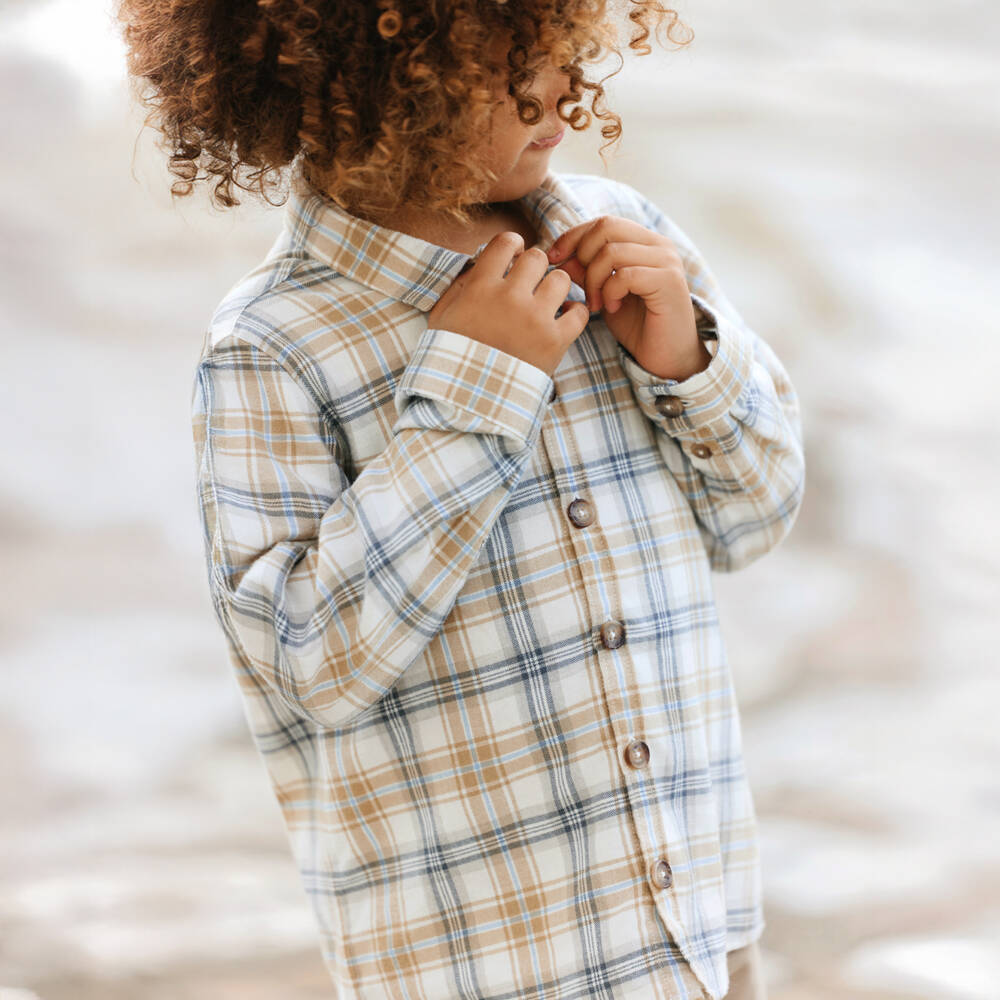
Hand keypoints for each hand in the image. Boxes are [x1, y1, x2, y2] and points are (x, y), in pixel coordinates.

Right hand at [427, 231, 589, 376]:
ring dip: (556, 288)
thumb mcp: (441, 318)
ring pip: (561, 280)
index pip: (506, 243)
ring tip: (548, 303)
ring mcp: (535, 319)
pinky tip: (563, 320)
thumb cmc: (451, 359)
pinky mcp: (555, 342)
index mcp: (480, 287)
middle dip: (535, 268)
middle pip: (537, 258)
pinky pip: (579, 313)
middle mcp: (510, 297)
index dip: (513, 246)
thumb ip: (459, 287)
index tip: (514, 258)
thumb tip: (477, 265)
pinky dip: (574, 313)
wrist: (468, 401)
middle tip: (531, 284)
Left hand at [545, 215, 712, 380]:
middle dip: (583, 257)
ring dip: (594, 280)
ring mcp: (666, 261)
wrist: (667, 356)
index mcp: (645, 242)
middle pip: (606, 227)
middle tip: (583, 289)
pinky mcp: (669, 281)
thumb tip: (560, 257)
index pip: (603, 223)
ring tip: (597, 304)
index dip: (574, 237)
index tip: (553, 258)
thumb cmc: (637, 326)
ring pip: (612, 251)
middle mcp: (659, 245)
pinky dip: (611, 292)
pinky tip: (612, 308)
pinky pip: (626, 275)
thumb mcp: (603, 294)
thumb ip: (586, 273)